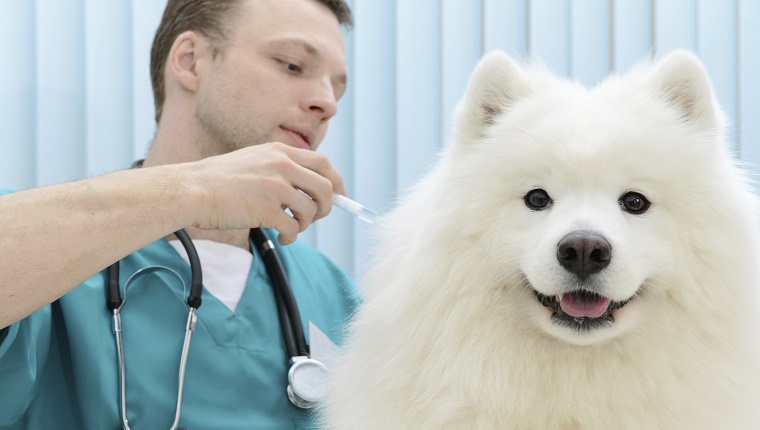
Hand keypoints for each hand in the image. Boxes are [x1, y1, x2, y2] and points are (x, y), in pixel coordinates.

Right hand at [183, 142, 345, 243]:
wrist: (191, 190)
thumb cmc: (219, 180)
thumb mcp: (254, 160)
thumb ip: (281, 168)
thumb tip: (312, 189)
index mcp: (279, 151)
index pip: (323, 162)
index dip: (336, 181)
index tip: (339, 196)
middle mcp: (281, 165)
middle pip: (326, 187)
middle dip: (327, 206)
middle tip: (315, 217)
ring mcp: (275, 187)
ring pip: (311, 210)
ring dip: (305, 224)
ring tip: (291, 228)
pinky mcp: (266, 209)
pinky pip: (293, 228)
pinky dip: (292, 237)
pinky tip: (282, 238)